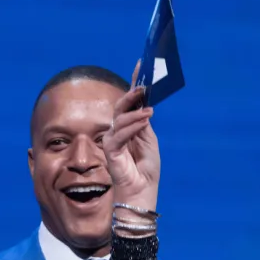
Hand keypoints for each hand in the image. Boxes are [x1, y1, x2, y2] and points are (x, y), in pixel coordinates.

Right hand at [103, 60, 159, 211]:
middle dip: (131, 94)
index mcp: (130, 128)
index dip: (134, 84)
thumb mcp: (150, 144)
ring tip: (148, 109)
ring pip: (120, 119)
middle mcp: (119, 132)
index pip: (131, 103)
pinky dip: (132, 127)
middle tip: (143, 86)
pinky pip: (119, 135)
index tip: (141, 65)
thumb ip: (144, 126)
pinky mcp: (110, 152)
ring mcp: (113, 141)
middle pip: (121, 107)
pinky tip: (143, 122)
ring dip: (135, 112)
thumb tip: (143, 108)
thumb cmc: (146, 172)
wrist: (142, 195)